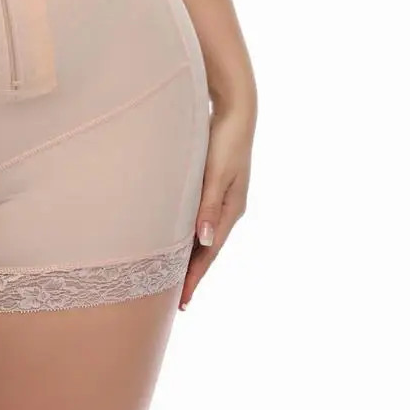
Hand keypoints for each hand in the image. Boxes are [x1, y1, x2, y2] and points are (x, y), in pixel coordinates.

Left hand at [178, 100, 253, 310]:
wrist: (234, 110)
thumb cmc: (224, 139)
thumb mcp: (217, 173)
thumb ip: (209, 205)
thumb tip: (204, 240)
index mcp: (231, 209)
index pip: (210, 252)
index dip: (195, 276)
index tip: (183, 300)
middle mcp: (228, 208)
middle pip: (207, 249)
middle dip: (193, 273)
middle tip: (176, 300)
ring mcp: (222, 197)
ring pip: (203, 234)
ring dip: (190, 255)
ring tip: (174, 275)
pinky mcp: (213, 185)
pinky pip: (199, 217)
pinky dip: (189, 232)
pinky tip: (178, 237)